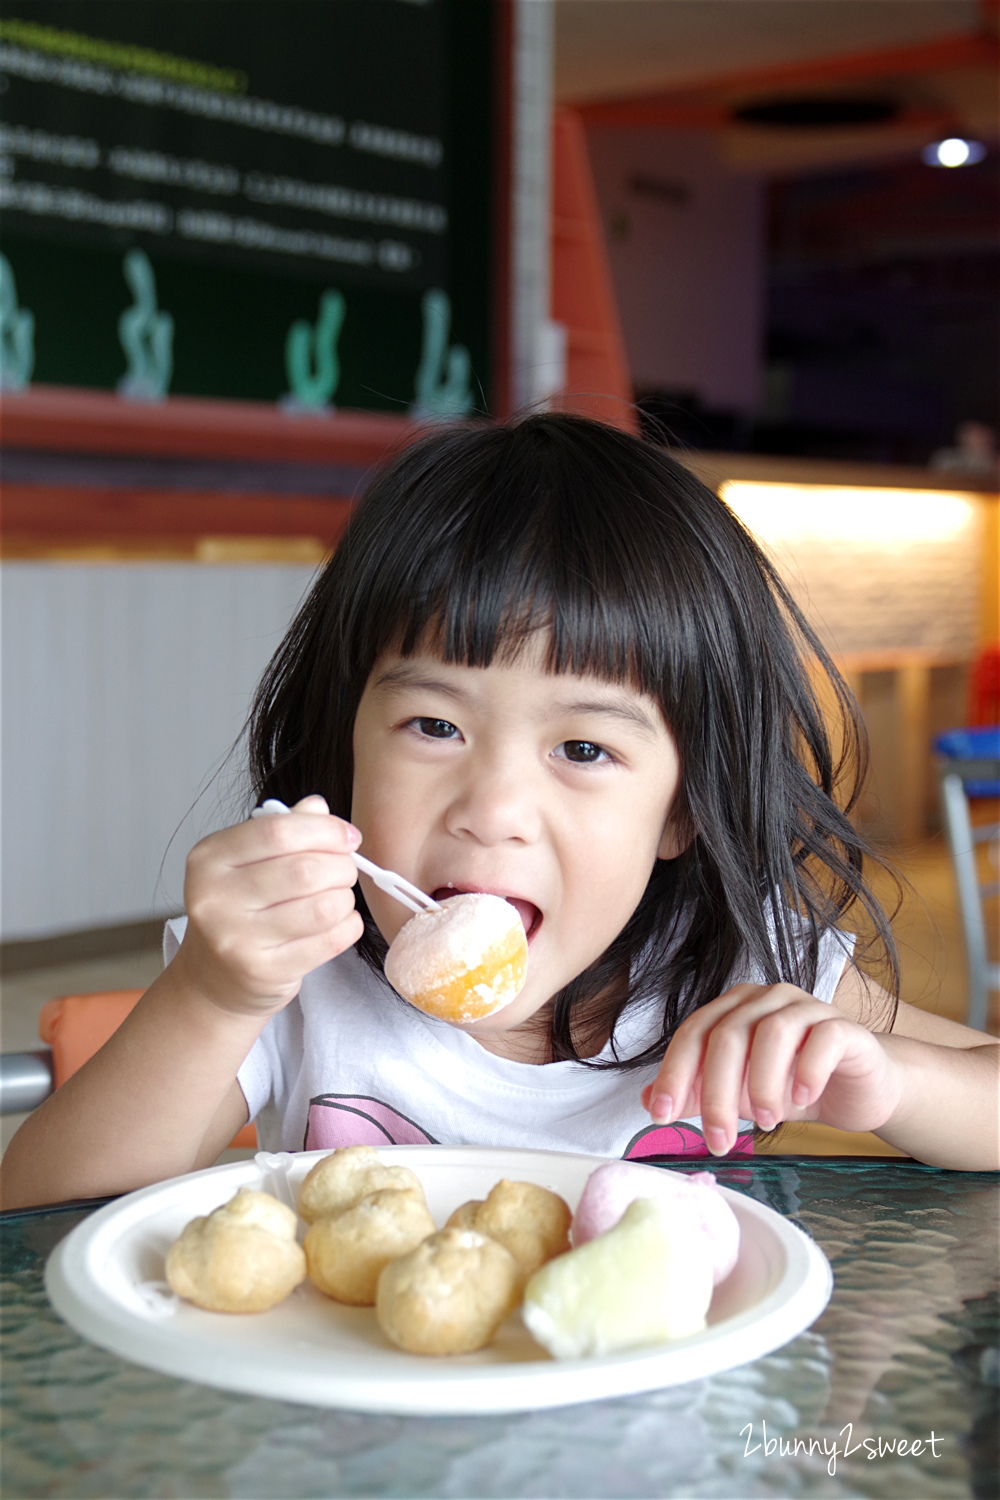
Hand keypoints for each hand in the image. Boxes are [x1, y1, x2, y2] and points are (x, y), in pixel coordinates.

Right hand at [175, 795, 364, 1016]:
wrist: (213, 978)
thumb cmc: (239, 909)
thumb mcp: (249, 861)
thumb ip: (283, 829)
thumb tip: (319, 808)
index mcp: (209, 859)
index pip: (278, 830)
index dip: (325, 830)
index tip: (348, 837)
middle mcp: (214, 898)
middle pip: (305, 870)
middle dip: (341, 866)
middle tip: (346, 870)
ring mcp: (235, 940)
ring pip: (322, 907)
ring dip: (345, 898)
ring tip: (339, 897)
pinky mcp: (262, 972)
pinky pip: (328, 941)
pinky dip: (347, 926)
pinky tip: (339, 922)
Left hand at [640, 984, 904, 1154]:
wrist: (857, 1088)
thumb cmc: (792, 1085)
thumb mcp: (738, 1094)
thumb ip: (697, 1092)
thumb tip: (649, 1101)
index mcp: (735, 1008)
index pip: (694, 1033)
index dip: (674, 1073)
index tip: (660, 1114)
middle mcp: (767, 999)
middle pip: (729, 1035)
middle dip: (717, 1093)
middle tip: (717, 1140)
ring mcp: (807, 1008)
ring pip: (773, 1032)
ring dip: (762, 1083)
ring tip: (764, 1123)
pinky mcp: (844, 1027)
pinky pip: (823, 1039)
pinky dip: (807, 1070)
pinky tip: (802, 1099)